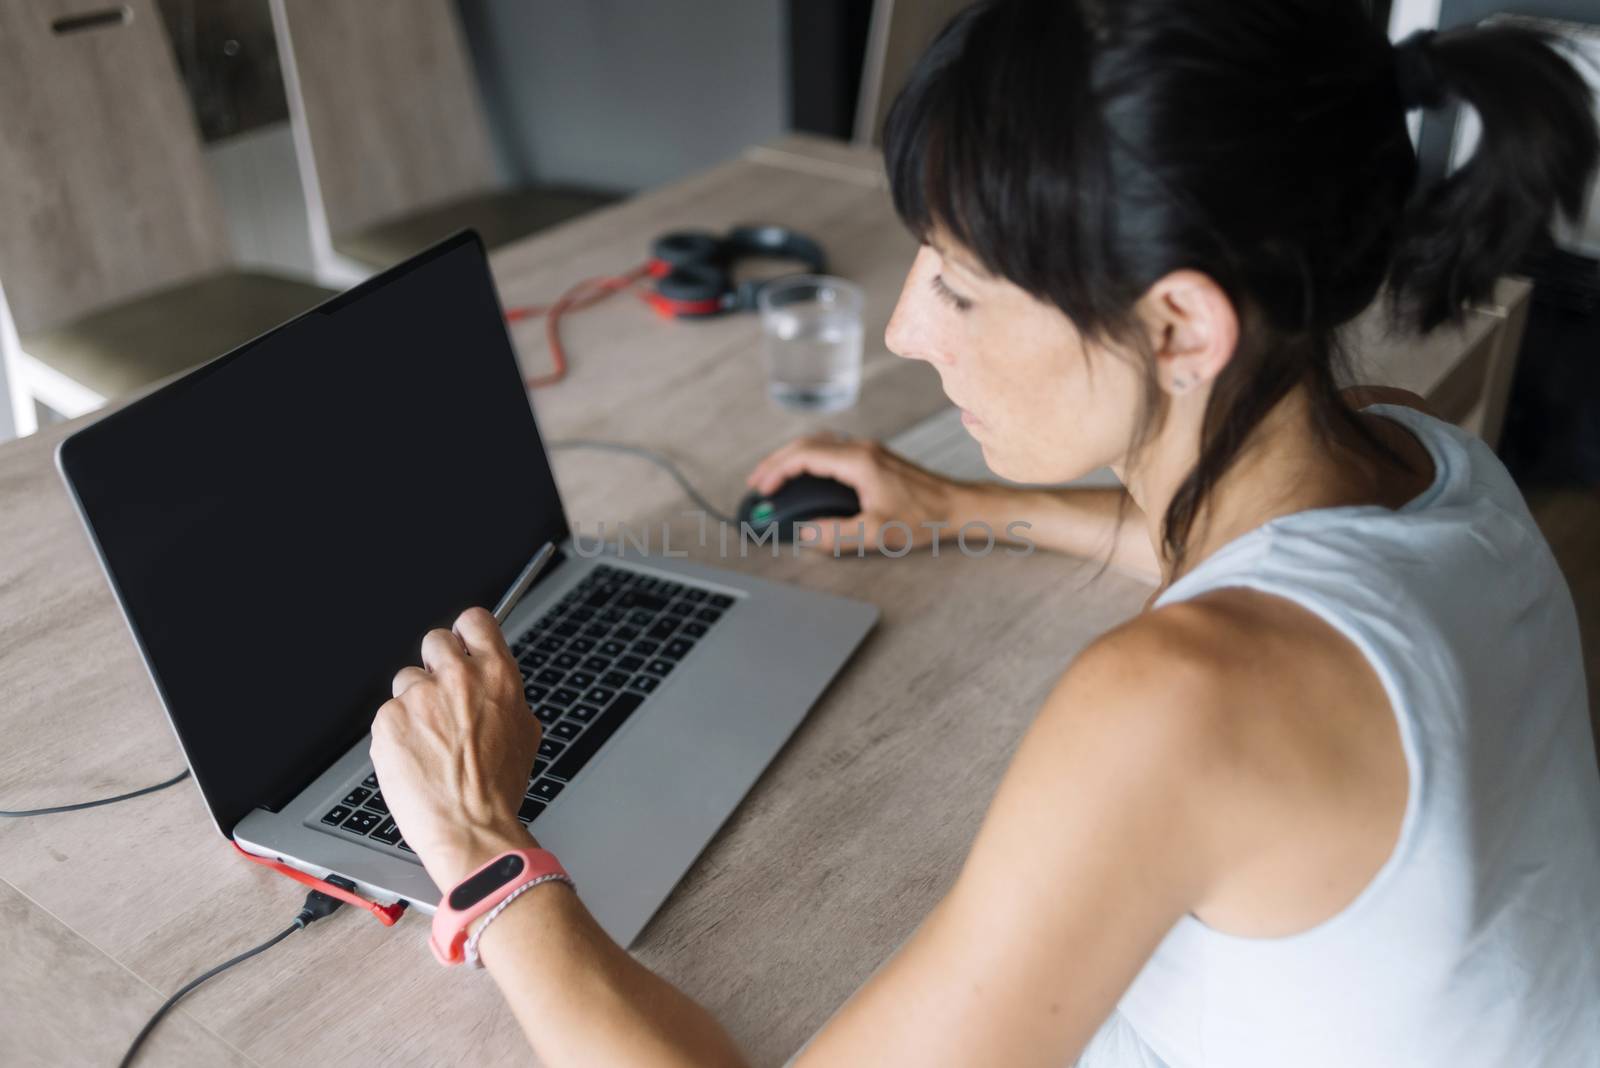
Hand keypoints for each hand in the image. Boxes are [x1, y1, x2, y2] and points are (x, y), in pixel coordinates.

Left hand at [370, 607, 538, 890]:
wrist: (470, 827)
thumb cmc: (497, 788)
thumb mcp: (524, 732)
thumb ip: (504, 695)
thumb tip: (491, 680)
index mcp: (497, 676)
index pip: (475, 621)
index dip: (467, 633)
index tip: (462, 643)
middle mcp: (458, 678)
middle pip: (435, 641)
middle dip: (436, 666)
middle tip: (442, 698)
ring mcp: (419, 698)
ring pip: (407, 681)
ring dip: (415, 704)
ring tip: (430, 741)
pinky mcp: (389, 720)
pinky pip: (389, 714)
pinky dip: (397, 733)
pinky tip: (415, 757)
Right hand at [745, 434, 962, 552]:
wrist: (958, 507)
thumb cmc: (924, 519)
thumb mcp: (876, 534)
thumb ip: (836, 534)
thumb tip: (805, 533)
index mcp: (858, 461)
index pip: (805, 455)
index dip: (777, 470)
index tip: (762, 488)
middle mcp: (862, 449)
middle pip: (807, 444)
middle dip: (777, 461)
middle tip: (757, 482)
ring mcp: (869, 450)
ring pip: (820, 443)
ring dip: (793, 457)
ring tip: (775, 478)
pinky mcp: (875, 457)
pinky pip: (833, 449)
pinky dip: (811, 459)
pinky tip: (807, 475)